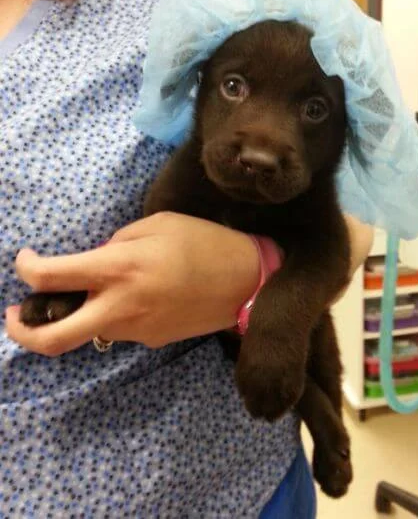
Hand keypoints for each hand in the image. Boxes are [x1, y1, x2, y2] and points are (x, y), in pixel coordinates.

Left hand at [5, 212, 259, 355]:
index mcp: (118, 268)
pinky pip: (121, 330)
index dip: (27, 269)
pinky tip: (144, 296)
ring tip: (105, 289)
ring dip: (83, 313)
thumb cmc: (202, 241)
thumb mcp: (156, 224)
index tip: (27, 261)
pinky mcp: (152, 341)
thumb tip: (97, 261)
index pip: (51, 277)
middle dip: (23, 332)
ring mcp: (136, 331)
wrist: (245, 280)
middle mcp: (120, 307)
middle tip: (17, 317)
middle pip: (54, 340)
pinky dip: (117, 315)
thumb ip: (117, 243)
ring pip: (90, 331)